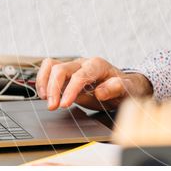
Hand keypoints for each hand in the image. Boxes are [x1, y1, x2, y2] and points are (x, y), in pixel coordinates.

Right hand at [36, 56, 152, 111]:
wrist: (123, 86)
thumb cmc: (125, 87)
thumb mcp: (127, 89)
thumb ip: (117, 88)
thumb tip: (100, 91)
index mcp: (98, 65)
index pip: (80, 75)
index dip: (70, 90)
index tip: (64, 105)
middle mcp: (84, 63)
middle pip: (62, 68)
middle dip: (54, 88)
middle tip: (53, 107)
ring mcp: (74, 67)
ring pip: (52, 66)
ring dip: (45, 83)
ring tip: (46, 100)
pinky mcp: (66, 73)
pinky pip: (49, 69)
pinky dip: (42, 80)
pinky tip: (44, 95)